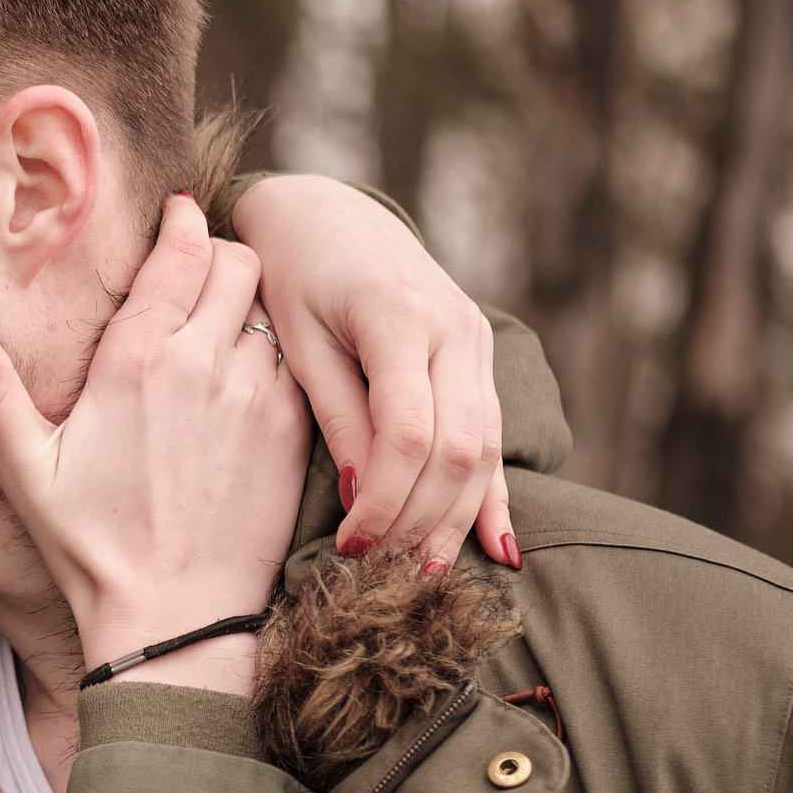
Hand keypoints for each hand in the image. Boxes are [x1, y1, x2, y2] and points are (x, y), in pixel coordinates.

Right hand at [0, 196, 311, 697]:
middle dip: (221, 258)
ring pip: (274, 308)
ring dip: (253, 307)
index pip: (180, 250)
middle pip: (239, 261)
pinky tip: (251, 382)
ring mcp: (259, 396)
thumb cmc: (90, 549)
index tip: (176, 220)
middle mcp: (205, 364)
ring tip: (227, 328)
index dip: (181, 224)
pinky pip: (300, 362)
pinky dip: (282, 357)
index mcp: (136, 360)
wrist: (172, 620)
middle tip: (200, 276)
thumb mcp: (26, 469)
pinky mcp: (295, 432)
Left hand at [230, 174, 513, 571]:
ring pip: (485, 448)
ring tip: (425, 576)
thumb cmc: (293, 279)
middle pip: (458, 449)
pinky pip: (495, 435)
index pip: (408, 433)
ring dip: (456, 519)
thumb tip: (359, 497)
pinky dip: (493, 496)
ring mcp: (475, 341)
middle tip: (382, 573)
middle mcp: (453, 328)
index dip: (384, 499)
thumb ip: (335, 415)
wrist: (327, 216)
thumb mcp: (297, 341)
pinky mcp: (480, 356)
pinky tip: (499, 550)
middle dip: (422, 521)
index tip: (348, 544)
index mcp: (398, 317)